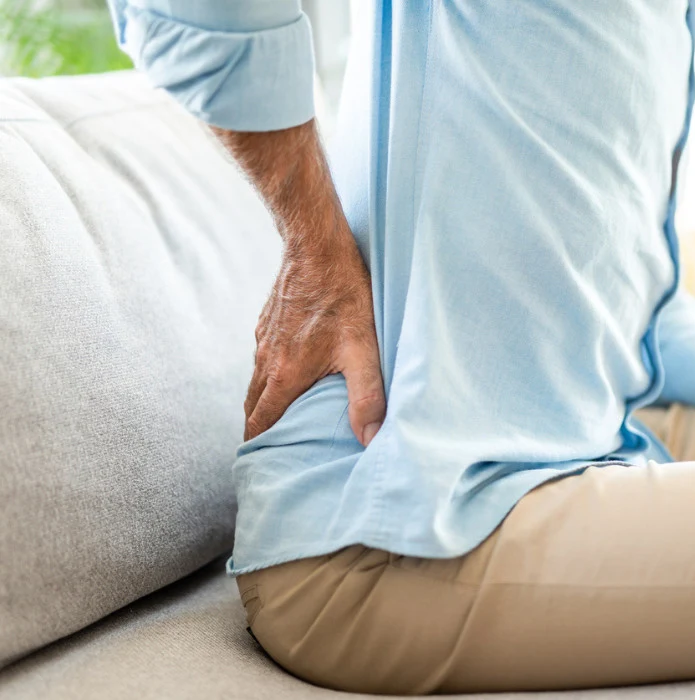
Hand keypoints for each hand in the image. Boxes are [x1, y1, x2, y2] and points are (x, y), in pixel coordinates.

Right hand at [245, 239, 384, 442]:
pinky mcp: (269, 320)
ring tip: (285, 415)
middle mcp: (267, 359)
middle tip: (273, 447)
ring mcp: (264, 338)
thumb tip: (369, 439)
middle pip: (254, 406)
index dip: (259, 447)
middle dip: (260, 429)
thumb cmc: (343, 294)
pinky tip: (294, 370)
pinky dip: (271, 373)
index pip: (259, 423)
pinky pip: (264, 356)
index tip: (261, 464)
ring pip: (258, 380)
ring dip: (266, 400)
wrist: (316, 245)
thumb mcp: (363, 348)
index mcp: (284, 375)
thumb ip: (367, 395)